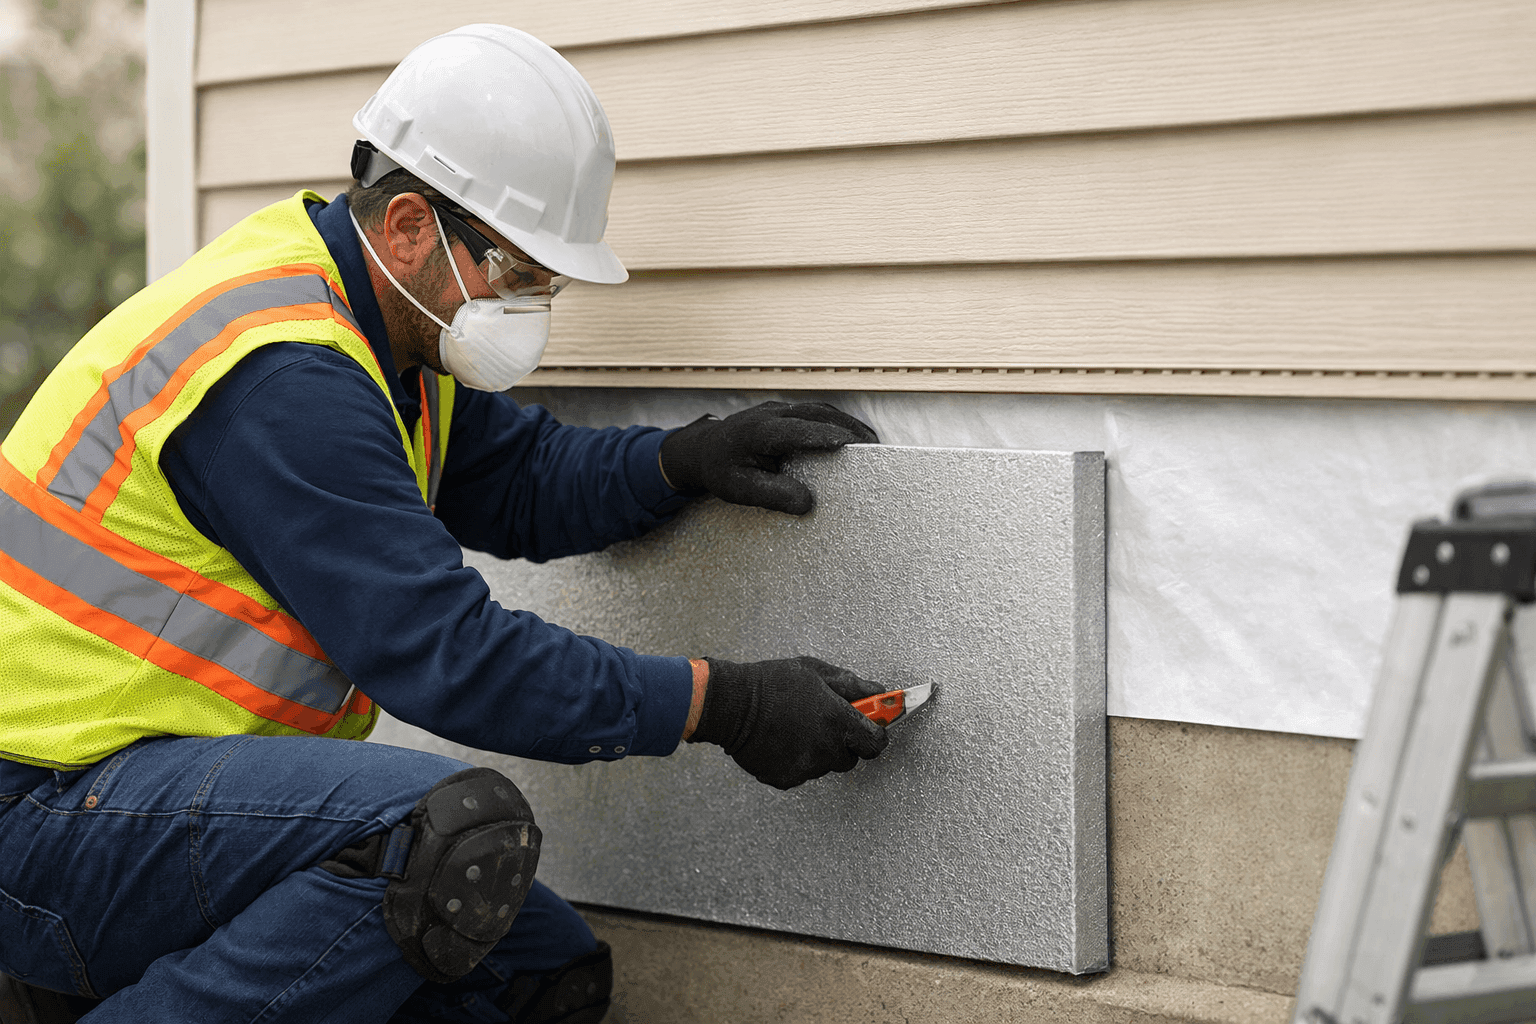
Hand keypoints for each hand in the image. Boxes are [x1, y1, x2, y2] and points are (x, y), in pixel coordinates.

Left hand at [659, 402, 877, 514]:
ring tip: (871, 442)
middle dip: (846, 427)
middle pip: (815, 413)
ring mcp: (779, 410)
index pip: (796, 430)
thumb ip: (772, 495)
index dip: (823, 436)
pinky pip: (815, 413)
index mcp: (758, 432)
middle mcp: (770, 414)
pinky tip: (852, 437)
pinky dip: (837, 422)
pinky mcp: (785, 412)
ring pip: (818, 409)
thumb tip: (807, 503)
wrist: (702, 450)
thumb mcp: (739, 490)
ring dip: (846, 422)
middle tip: (873, 447)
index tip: (849, 445)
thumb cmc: (721, 470)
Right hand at [687, 656, 889, 789]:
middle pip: (851, 757)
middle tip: (823, 724)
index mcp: (836, 720)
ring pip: (825, 766)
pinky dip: (796, 761)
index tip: (870, 727)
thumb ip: (853, 685)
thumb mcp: (816, 672)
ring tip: (796, 728)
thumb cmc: (771, 683)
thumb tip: (880, 692)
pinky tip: (782, 741)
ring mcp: (805, 767)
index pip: (876, 742)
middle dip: (843, 742)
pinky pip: (801, 773)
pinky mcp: (786, 779)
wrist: (730, 704)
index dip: (874, 735)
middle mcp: (825, 748)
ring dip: (818, 751)